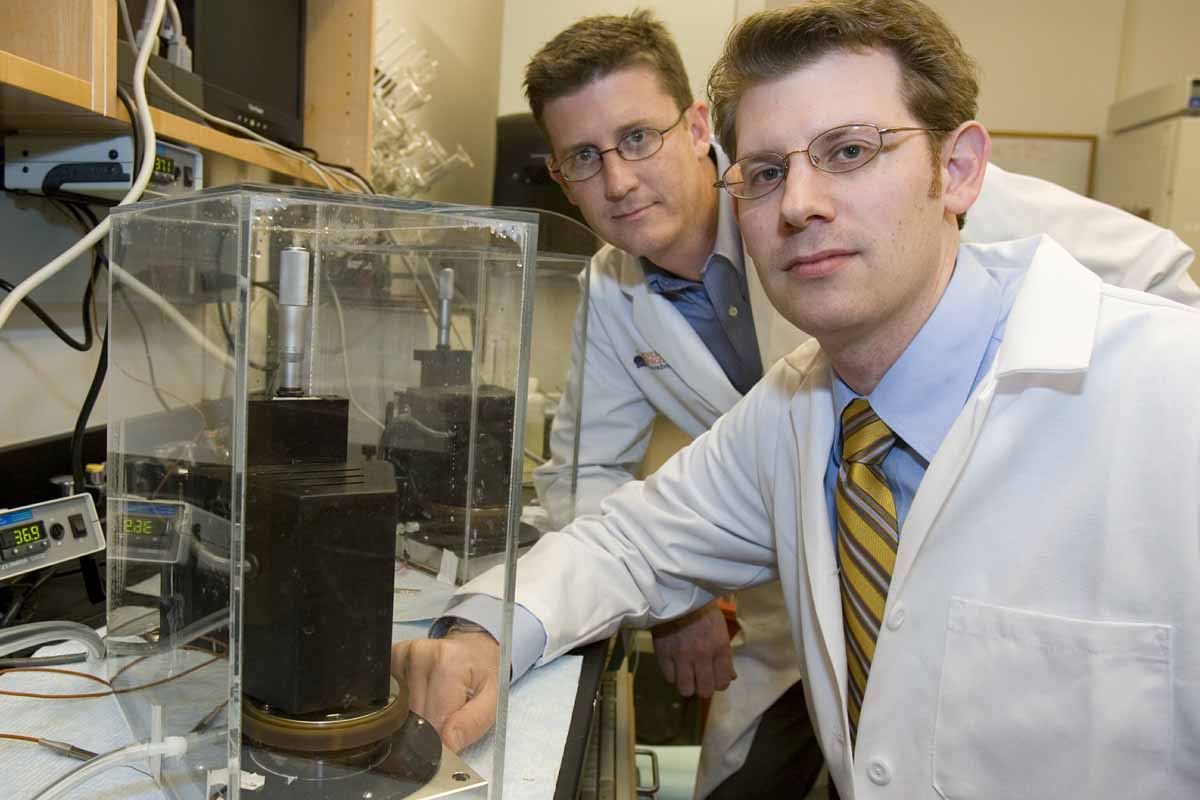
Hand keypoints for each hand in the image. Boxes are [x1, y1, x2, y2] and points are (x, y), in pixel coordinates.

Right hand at [391, 632, 499, 751]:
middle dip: (428, 728)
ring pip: (400, 711)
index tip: (451, 739)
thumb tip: (446, 744)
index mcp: (448, 662)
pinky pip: (390, 697)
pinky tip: (421, 698)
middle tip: (447, 718)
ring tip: (437, 705)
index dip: (441, 739)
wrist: (476, 648)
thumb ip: (473, 723)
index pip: (432, 721)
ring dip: (417, 717)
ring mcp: (403, 655)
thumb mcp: (494, 699)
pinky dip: (404, 706)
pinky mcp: (393, 658)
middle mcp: (420, 655)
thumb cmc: (484, 673)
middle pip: (413, 716)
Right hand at [650, 601, 735, 698]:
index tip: (714, 677)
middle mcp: (702, 655)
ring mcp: (682, 656)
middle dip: (703, 687)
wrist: (677, 594)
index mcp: (720, 647)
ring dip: (686, 684)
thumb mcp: (720, 630)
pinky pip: (669, 678)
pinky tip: (674, 665)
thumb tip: (731, 677)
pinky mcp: (663, 654)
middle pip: (704, 690)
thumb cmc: (703, 610)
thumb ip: (725, 656)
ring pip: (686, 689)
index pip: (723, 682)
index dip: (718, 683)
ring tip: (685, 674)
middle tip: (699, 679)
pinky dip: (672, 674)